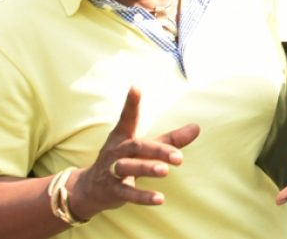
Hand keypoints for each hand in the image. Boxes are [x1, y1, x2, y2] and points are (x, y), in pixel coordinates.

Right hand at [69, 87, 200, 220]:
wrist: (89, 188)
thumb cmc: (123, 160)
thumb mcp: (145, 148)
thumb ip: (171, 139)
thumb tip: (197, 127)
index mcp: (123, 137)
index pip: (128, 118)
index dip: (131, 103)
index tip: (135, 87)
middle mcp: (117, 151)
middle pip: (137, 147)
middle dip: (158, 150)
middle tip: (178, 157)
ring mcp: (112, 171)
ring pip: (128, 167)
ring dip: (146, 168)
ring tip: (165, 171)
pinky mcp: (113, 190)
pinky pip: (128, 193)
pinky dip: (143, 196)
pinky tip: (160, 199)